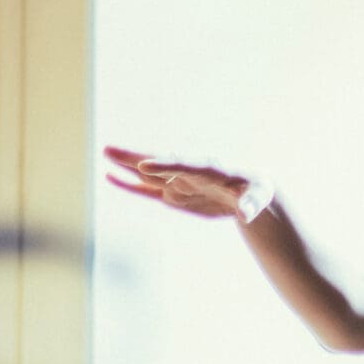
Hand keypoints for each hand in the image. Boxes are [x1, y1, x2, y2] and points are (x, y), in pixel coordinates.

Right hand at [103, 146, 272, 222]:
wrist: (250, 193)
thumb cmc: (257, 191)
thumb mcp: (258, 197)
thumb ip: (250, 203)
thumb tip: (247, 214)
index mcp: (208, 169)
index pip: (184, 166)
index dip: (165, 165)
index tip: (146, 164)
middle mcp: (188, 173)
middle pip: (158, 164)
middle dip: (136, 157)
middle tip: (111, 149)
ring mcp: (178, 183)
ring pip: (148, 174)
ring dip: (127, 165)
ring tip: (105, 153)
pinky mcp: (173, 195)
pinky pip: (147, 190)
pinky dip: (129, 185)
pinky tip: (110, 177)